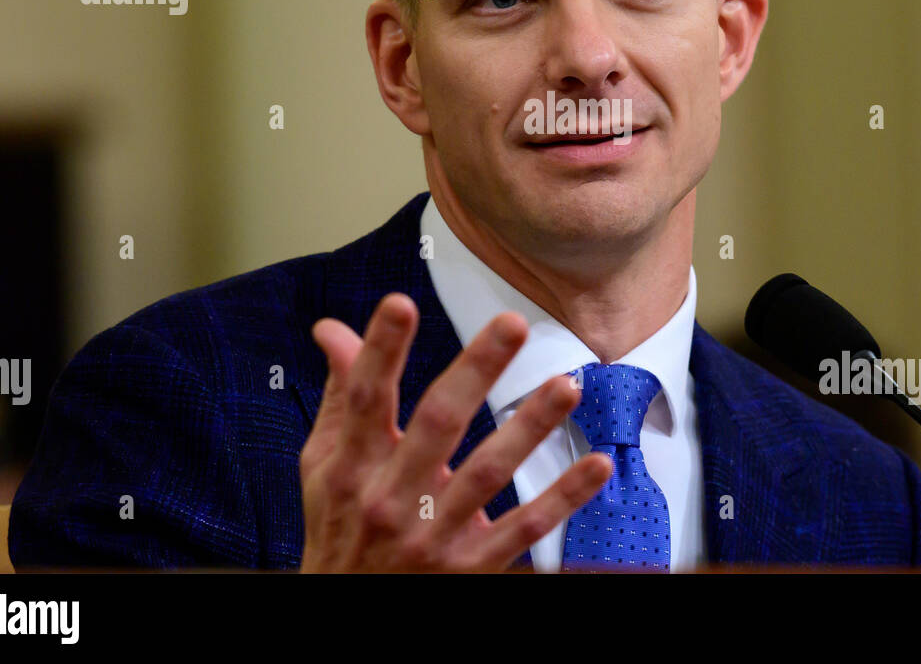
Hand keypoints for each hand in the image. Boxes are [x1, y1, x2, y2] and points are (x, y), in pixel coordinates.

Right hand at [299, 292, 611, 571]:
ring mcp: (433, 535)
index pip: (365, 397)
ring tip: (565, 385)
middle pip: (437, 423)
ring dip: (530, 427)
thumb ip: (339, 396)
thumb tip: (332, 331)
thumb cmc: (340, 531)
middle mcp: (391, 498)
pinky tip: (596, 465)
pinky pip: (523, 529)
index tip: (399, 305)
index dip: (380, 350)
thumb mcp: (324, 467)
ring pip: (487, 472)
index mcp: (352, 466)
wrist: (346, 615)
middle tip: (511, 324)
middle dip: (476, 370)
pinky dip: (562, 498)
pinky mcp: (470, 567)